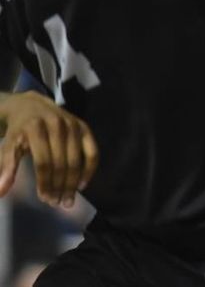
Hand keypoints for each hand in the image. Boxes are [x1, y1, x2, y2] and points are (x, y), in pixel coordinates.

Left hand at [0, 92, 98, 207]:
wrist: (31, 105)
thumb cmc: (19, 130)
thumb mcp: (8, 145)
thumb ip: (6, 167)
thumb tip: (1, 192)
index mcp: (35, 128)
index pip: (43, 162)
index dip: (45, 183)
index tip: (44, 199)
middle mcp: (57, 125)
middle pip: (61, 163)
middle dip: (59, 186)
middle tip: (56, 203)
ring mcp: (73, 125)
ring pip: (77, 160)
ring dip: (73, 183)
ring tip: (67, 199)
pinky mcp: (84, 127)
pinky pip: (92, 152)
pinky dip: (89, 170)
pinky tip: (82, 185)